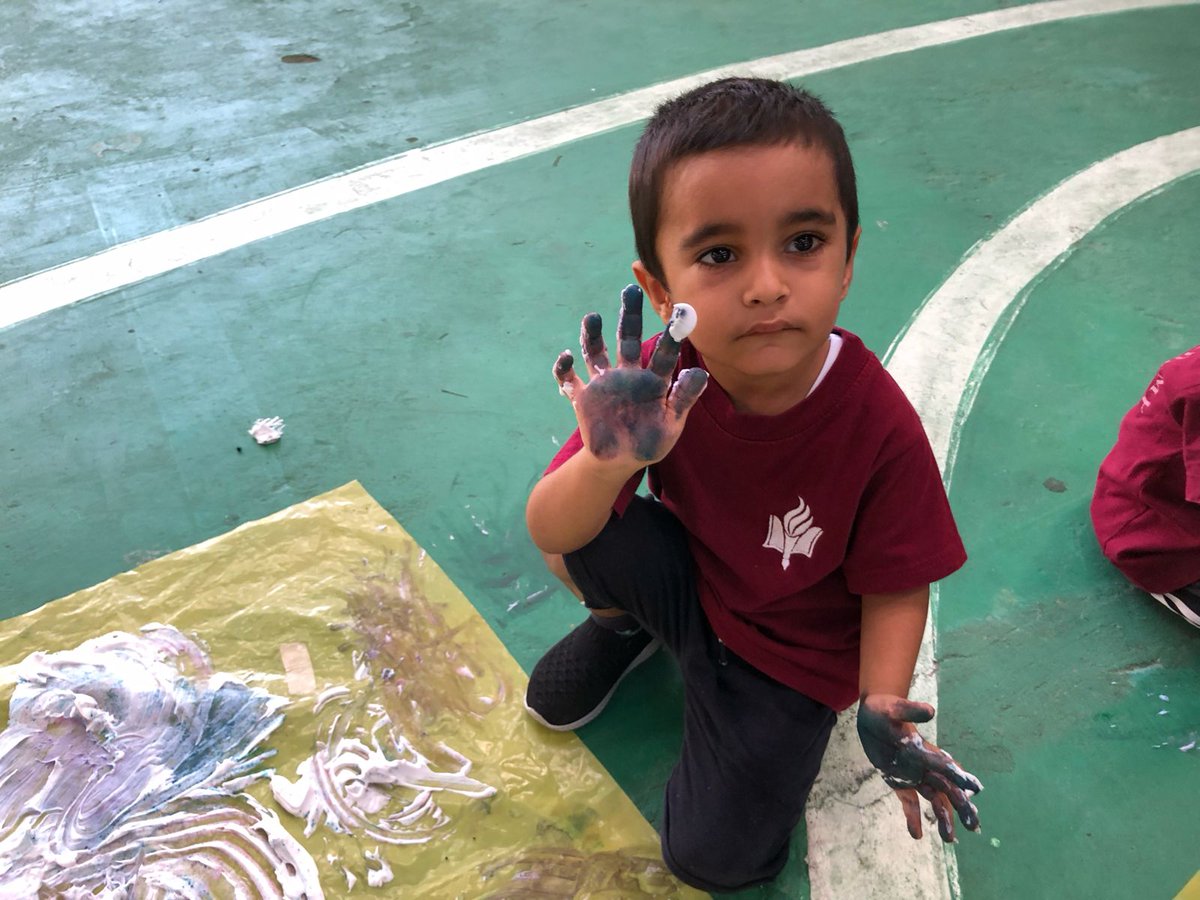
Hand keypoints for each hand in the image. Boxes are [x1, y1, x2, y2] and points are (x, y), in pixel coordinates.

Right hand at [554, 284, 707, 464]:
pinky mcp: (583, 398)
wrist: (619, 462)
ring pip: (595, 351)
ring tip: (592, 317)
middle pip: (627, 338)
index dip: (672, 333)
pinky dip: (563, 368)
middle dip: (629, 315)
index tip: (680, 310)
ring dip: (592, 334)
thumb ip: (683, 398)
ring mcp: (603, 384)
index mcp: (652, 380)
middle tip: (629, 290)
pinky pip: (568, 379)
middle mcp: (627, 375)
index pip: (664, 352)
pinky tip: (567, 357)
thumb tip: (700, 373)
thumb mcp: (671, 423)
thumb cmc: (649, 443)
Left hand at [857, 693, 982, 842]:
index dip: (960, 778)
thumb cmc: (885, 709)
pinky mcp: (898, 781)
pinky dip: (913, 818)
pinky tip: (916, 835)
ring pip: (933, 799)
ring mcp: (913, 775)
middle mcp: (924, 765)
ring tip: (949, 840)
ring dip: (943, 818)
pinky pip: (909, 802)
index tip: (975, 791)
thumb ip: (911, 711)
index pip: (947, 767)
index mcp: (926, 750)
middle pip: (947, 788)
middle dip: (960, 806)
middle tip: (974, 826)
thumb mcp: (894, 708)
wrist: (872, 715)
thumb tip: (930, 711)